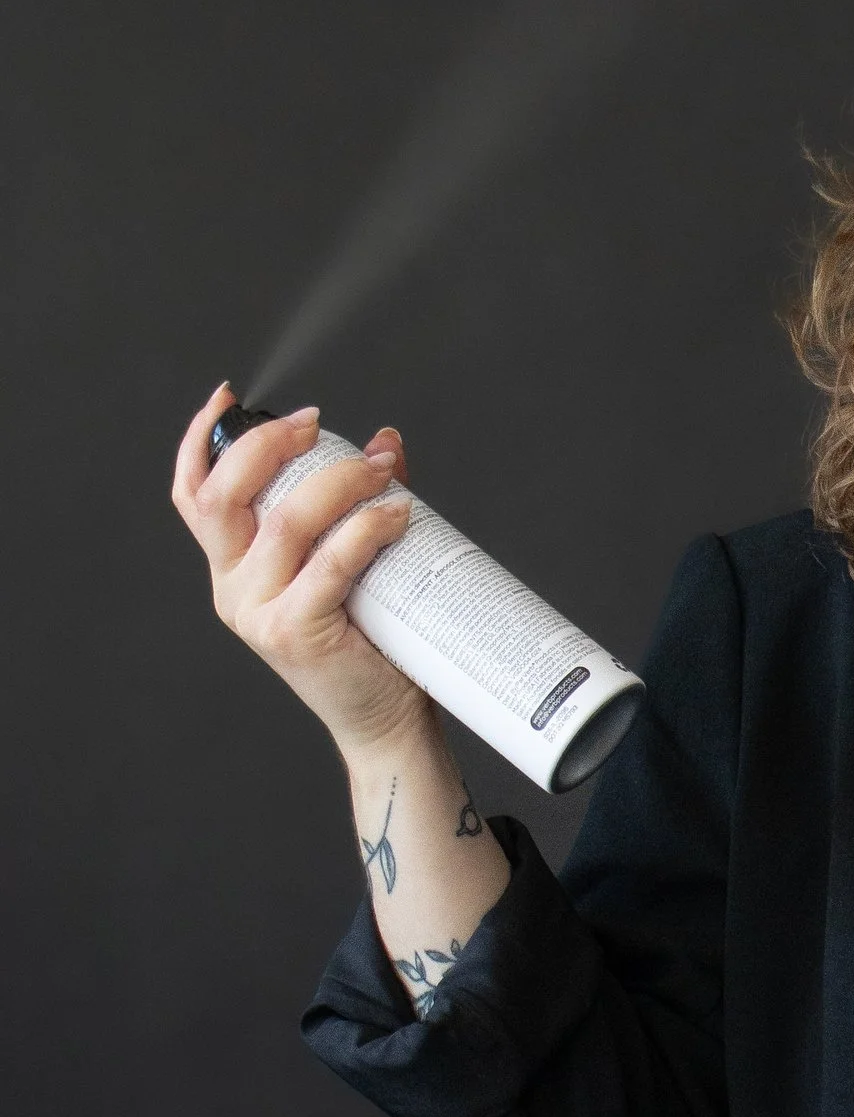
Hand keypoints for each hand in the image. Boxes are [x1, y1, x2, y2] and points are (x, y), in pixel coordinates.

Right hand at [171, 382, 429, 757]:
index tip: (228, 398)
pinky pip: (328, 565)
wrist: (386, 718)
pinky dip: (364, 528)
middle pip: (224, 497)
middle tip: (316, 422)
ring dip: (335, 481)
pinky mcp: (296, 631)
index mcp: (232, 567)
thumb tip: (384, 442)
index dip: (200, 441)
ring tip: (381, 467)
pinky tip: (397, 512)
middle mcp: (233, 587)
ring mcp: (258, 612)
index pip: (193, 496)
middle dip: (267, 445)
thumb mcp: (353, 562)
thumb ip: (356, 504)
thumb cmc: (373, 638)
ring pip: (283, 524)